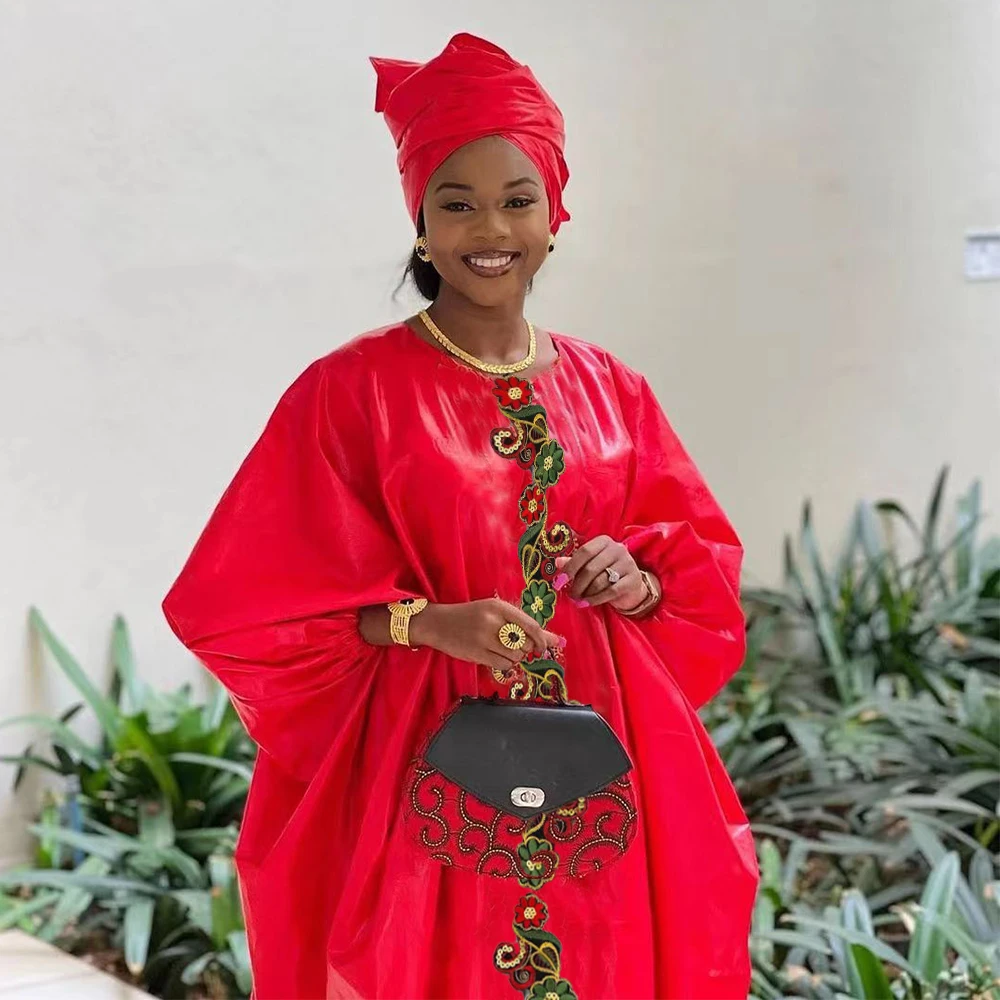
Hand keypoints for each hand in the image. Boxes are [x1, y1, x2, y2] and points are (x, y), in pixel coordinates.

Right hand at [410, 598, 564, 673]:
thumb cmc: (471, 616)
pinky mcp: (476, 653)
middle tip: (516, 646)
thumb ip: (523, 624)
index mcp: (499, 606)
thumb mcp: (494, 612)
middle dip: (526, 649)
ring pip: (515, 656)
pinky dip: (506, 664)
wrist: (438, 623)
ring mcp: (483, 638)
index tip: (545, 647)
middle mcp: (492, 621)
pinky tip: (497, 657)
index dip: (542, 640)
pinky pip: (503, 664)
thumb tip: (556, 640)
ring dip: (515, 657)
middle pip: (525, 643)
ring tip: (503, 650)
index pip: (531, 626)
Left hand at [554, 535, 646, 611]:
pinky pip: (611, 591)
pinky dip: (596, 599)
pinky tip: (587, 603)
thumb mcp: (589, 565)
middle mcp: (617, 549)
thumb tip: (557, 562)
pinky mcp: (633, 579)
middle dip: (577, 585)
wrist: (630, 585)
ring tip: (579, 599)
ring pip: (600, 581)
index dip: (570, 567)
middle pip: (591, 568)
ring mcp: (627, 563)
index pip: (584, 552)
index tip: (559, 582)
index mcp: (603, 541)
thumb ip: (574, 563)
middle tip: (571, 595)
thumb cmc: (605, 572)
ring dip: (586, 593)